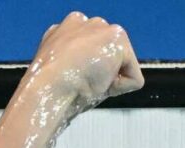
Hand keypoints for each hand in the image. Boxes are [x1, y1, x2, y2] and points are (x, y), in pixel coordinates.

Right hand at [27, 12, 144, 107]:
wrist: (49, 88)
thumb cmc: (53, 87)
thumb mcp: (64, 69)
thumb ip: (79, 60)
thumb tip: (91, 68)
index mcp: (69, 28)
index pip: (95, 54)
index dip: (91, 75)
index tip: (75, 80)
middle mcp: (86, 22)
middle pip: (112, 58)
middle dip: (104, 73)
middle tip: (83, 81)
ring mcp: (103, 28)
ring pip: (124, 66)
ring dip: (111, 80)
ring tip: (89, 81)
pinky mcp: (118, 40)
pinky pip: (134, 79)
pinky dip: (121, 88)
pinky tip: (100, 83)